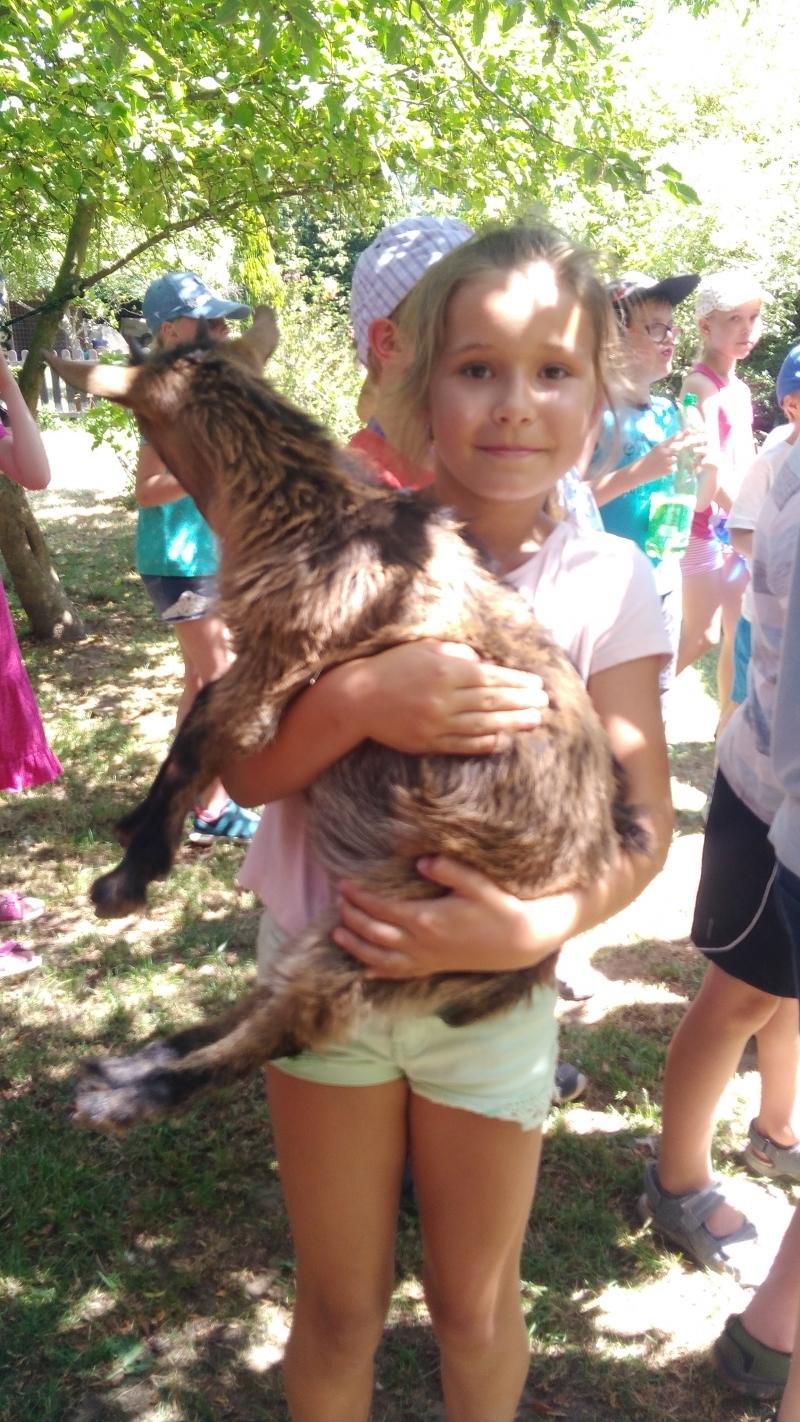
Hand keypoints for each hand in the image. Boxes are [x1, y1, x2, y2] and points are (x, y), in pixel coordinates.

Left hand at [333, 856, 557, 977]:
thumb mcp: (478, 883)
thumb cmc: (500, 908)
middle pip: (375, 932)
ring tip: (337, 934)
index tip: (343, 884)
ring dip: (356, 946)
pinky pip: (400, 974)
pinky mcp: (435, 968)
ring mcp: (428, 959)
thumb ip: (448, 869)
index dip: (360, 897)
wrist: (521, 942)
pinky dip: (379, 972)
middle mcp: (422, 943)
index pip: (382, 908)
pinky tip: (365, 970)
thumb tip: (420, 861)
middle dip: (352, 917)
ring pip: (381, 958)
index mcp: (428, 919)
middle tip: (338, 902)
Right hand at [355, 639, 547, 754]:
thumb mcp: (424, 648)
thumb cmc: (392, 666)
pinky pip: (462, 744)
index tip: (537, 683)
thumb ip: (456, 653)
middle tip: (545, 703)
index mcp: (445, 670)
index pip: (491, 677)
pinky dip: (485, 744)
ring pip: (483, 725)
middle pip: (492, 701)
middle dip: (522, 702)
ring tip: (535, 721)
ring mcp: (436, 723)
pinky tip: (504, 741)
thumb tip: (484, 662)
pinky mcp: (427, 742)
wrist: (357, 698)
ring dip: (512, 723)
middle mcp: (444, 698)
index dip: (517, 681)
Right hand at [637, 430, 705, 482]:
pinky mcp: (666, 470)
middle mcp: (664, 452)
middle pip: (679, 447)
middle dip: (684, 447)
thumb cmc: (647, 460)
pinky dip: (672, 468)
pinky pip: (674, 468)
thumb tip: (678, 436)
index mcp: (661, 445)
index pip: (675, 437)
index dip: (684, 434)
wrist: (638, 472)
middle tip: (688, 447)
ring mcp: (666, 461)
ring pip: (677, 458)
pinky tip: (665, 469)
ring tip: (667, 462)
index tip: (691, 430)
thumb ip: (667, 444)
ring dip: (676, 460)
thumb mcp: (656, 449)